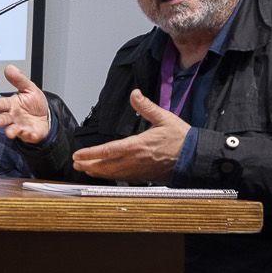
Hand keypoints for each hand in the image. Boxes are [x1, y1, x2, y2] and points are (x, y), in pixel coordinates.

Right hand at [0, 64, 51, 143]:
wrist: (45, 117)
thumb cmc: (33, 103)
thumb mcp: (29, 88)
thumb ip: (19, 79)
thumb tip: (9, 67)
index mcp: (12, 104)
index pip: (3, 104)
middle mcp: (14, 116)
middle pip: (4, 118)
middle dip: (0, 120)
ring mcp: (20, 126)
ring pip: (13, 129)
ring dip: (11, 131)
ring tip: (9, 133)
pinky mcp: (29, 134)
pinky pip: (28, 135)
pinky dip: (29, 135)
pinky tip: (31, 134)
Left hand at [71, 89, 189, 181]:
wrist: (195, 156)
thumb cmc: (181, 138)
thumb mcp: (163, 117)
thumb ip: (146, 107)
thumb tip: (134, 94)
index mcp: (138, 145)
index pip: (108, 150)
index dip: (91, 154)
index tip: (78, 154)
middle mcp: (135, 160)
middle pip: (106, 165)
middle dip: (89, 165)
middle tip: (76, 163)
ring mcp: (139, 171)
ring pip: (113, 174)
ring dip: (98, 172)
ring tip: (85, 170)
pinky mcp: (144, 176)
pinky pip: (123, 178)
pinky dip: (111, 177)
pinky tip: (106, 174)